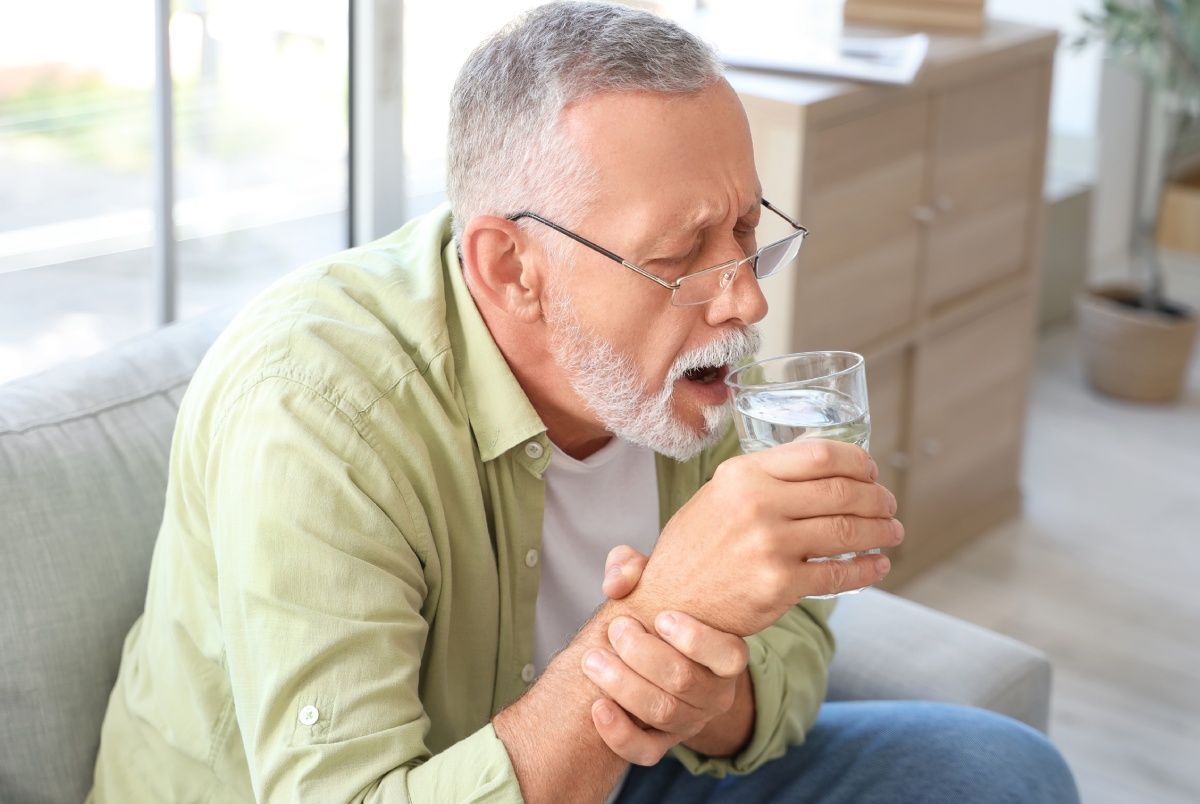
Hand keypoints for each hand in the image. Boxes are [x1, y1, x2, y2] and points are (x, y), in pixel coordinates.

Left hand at [587, 547, 749, 764]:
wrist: (646, 650)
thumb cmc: (652, 608)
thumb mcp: (648, 579)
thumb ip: (630, 566)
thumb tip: (617, 582)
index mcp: (725, 652)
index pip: (729, 655)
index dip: (696, 639)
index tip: (662, 617)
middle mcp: (716, 691)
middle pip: (685, 682)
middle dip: (644, 654)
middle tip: (616, 629)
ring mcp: (691, 720)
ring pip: (663, 713)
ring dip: (624, 685)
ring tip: (593, 659)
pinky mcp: (662, 742)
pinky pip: (646, 751)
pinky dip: (620, 734)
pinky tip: (597, 707)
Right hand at [623, 439, 902, 635]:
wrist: (669, 602)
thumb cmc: (698, 546)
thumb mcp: (719, 494)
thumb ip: (764, 478)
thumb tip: (826, 469)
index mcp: (743, 474)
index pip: (819, 455)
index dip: (857, 462)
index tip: (870, 471)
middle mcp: (757, 504)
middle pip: (842, 492)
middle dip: (877, 498)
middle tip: (888, 505)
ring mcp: (770, 546)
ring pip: (847, 531)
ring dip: (881, 531)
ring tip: (892, 532)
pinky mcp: (779, 585)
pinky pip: (839, 575)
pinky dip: (867, 570)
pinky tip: (878, 566)